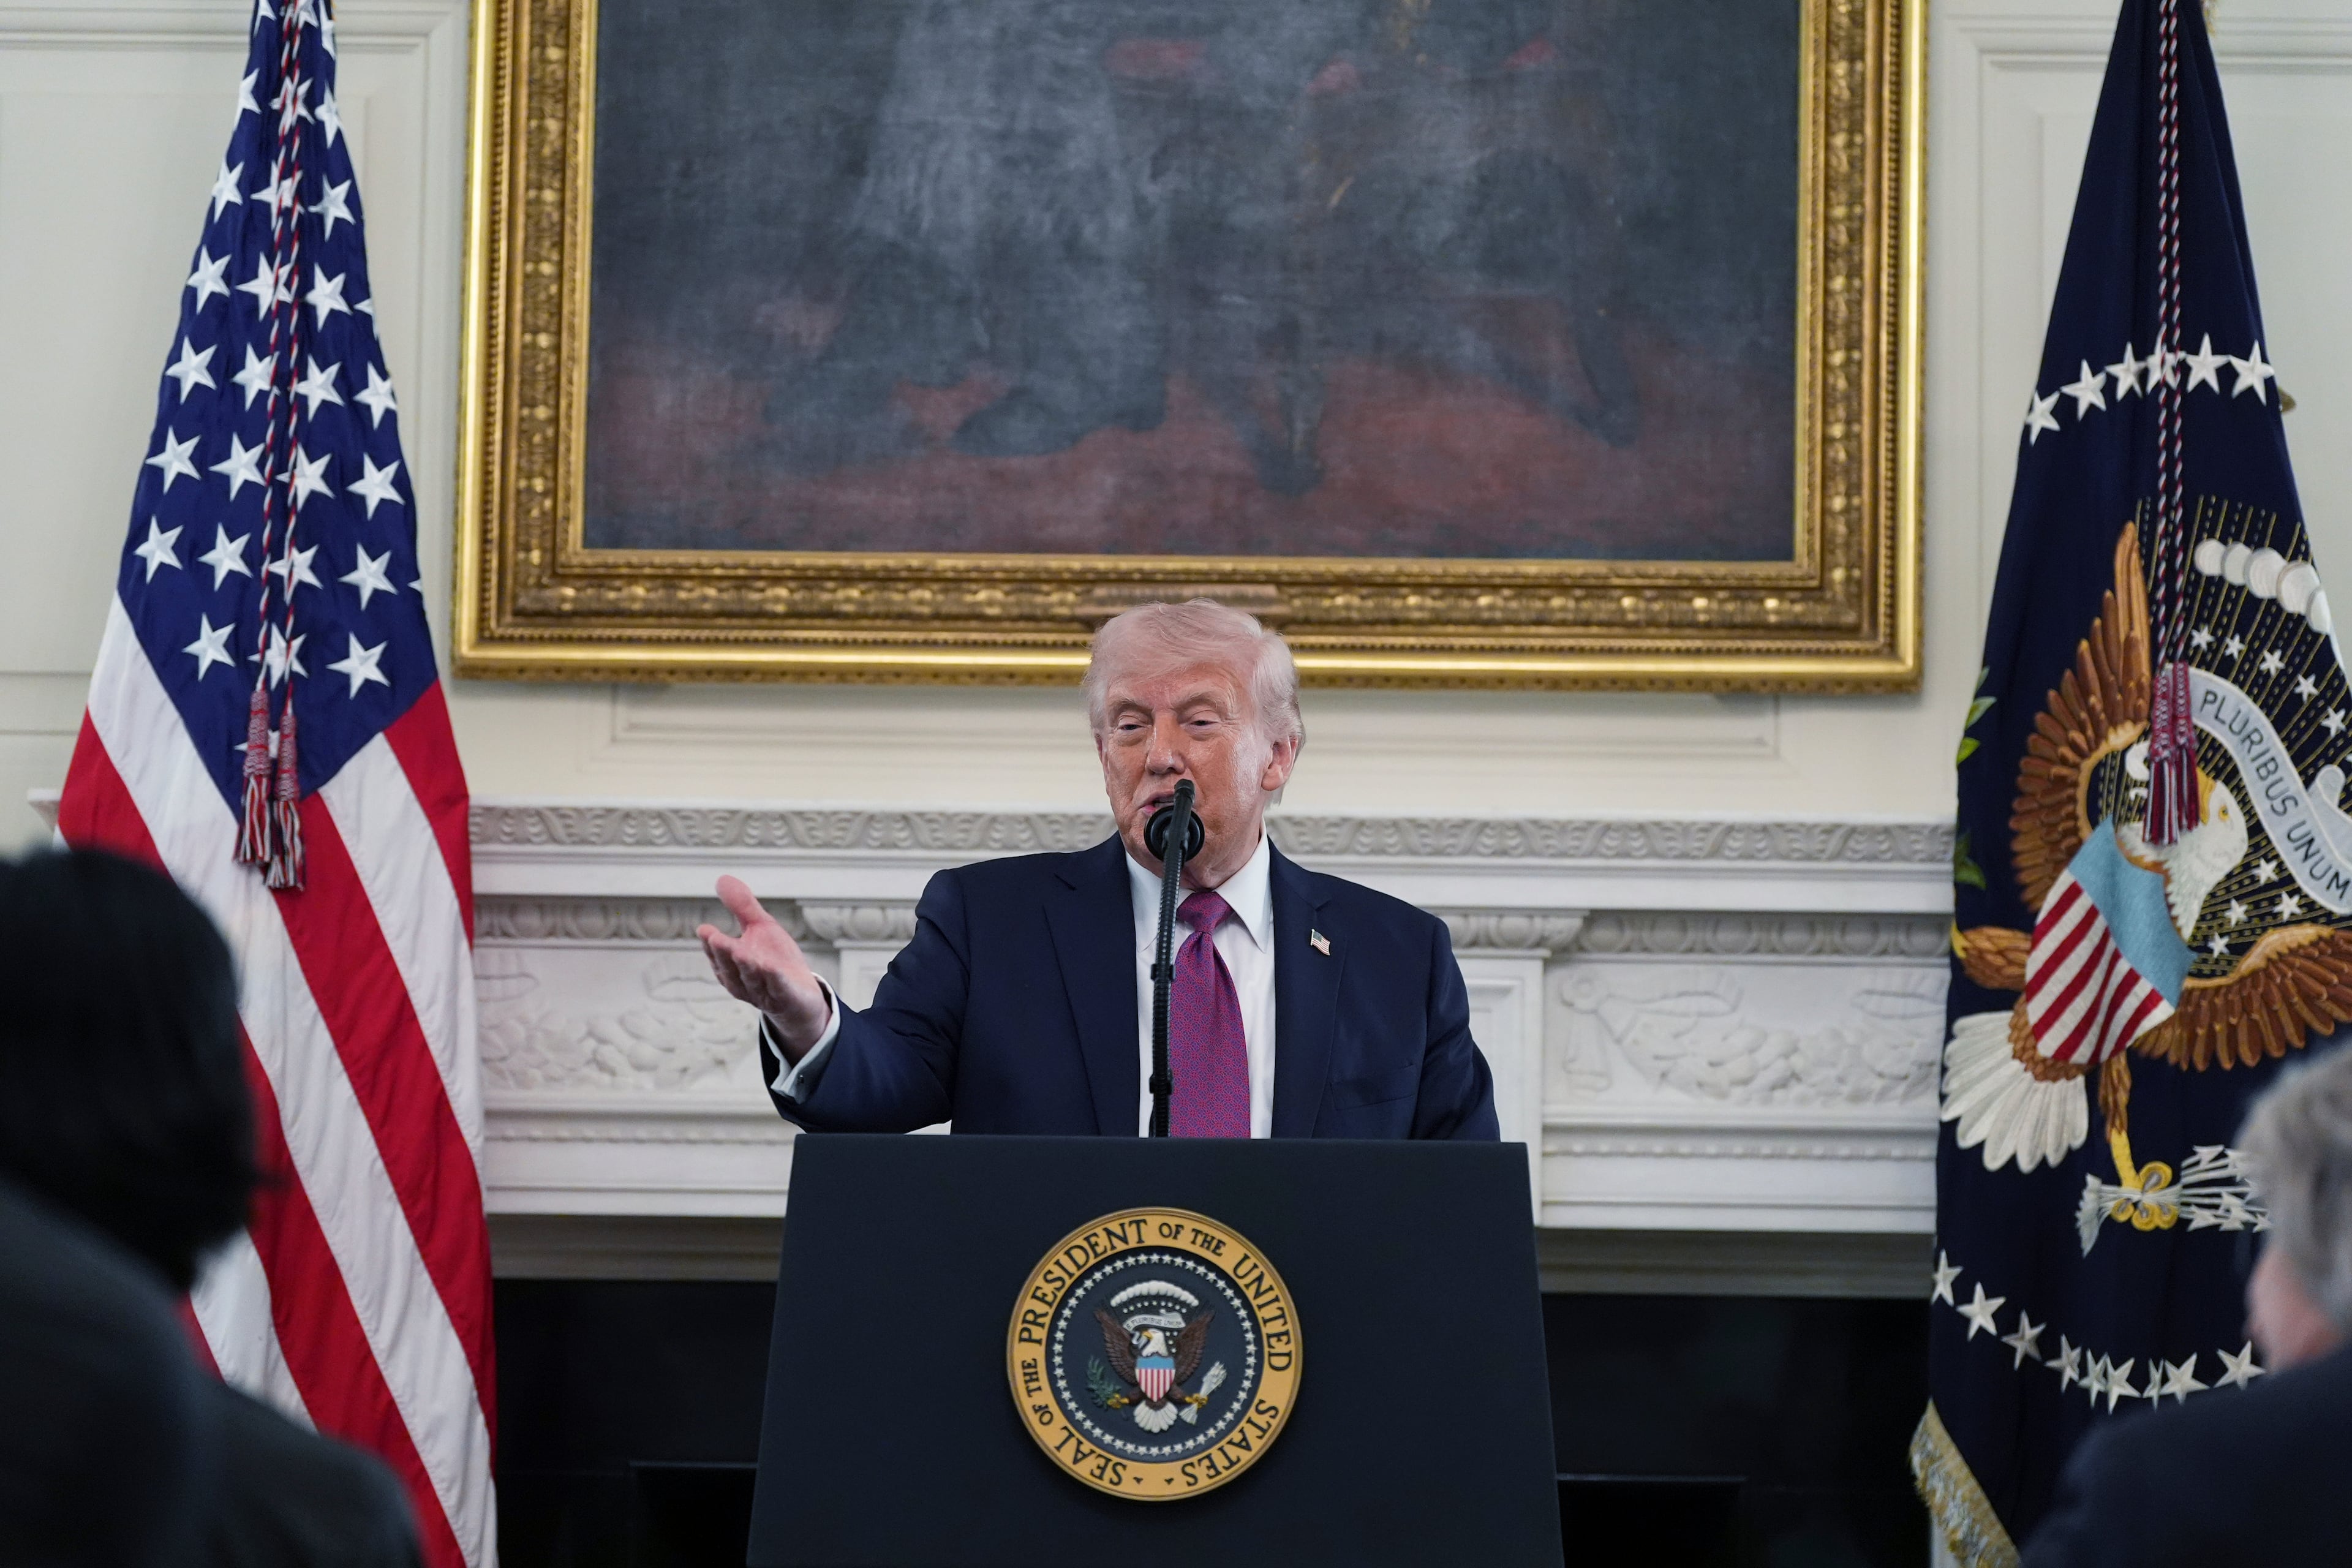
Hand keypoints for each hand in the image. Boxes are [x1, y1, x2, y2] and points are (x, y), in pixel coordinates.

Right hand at [697, 876, 831, 1059]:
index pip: (718, 955)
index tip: (704, 930)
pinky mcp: (787, 999)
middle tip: (715, 938)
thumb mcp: (761, 929)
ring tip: (740, 951)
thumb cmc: (776, 961)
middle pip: (731, 968)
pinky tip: (772, 968)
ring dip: (746, 966)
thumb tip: (721, 878)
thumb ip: (742, 907)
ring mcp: (765, 993)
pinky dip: (775, 981)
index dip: (711, 944)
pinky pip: (779, 990)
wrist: (801, 998)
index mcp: (732, 966)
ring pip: (752, 980)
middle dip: (723, 954)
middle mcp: (744, 982)